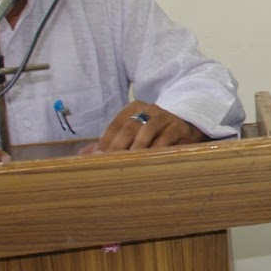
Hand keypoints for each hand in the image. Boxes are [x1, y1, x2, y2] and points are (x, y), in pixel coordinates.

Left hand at [86, 101, 203, 153]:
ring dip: (138, 147)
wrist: (188, 123)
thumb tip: (82, 155)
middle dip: (118, 146)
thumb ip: (110, 142)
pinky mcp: (179, 127)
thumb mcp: (133, 133)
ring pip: (148, 131)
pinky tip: (151, 159)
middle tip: (109, 162)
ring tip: (129, 161)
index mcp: (133, 108)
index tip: (97, 157)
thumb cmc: (155, 132)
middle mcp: (148, 109)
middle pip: (129, 127)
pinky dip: (158, 148)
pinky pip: (167, 138)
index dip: (105, 141)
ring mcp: (165, 116)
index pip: (115, 125)